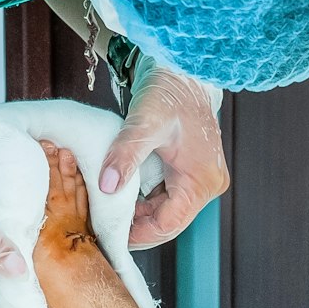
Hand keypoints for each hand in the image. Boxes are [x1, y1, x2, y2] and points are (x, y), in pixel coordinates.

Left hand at [100, 56, 227, 249]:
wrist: (183, 73)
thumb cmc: (168, 94)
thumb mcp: (144, 123)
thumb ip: (125, 155)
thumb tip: (107, 186)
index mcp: (201, 181)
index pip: (168, 224)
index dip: (138, 234)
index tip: (108, 234)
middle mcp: (207, 185)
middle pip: (167, 221)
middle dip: (136, 225)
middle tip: (101, 223)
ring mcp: (201, 180)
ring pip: (166, 211)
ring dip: (139, 213)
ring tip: (108, 209)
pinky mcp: (192, 173)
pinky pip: (167, 197)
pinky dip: (144, 199)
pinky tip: (122, 193)